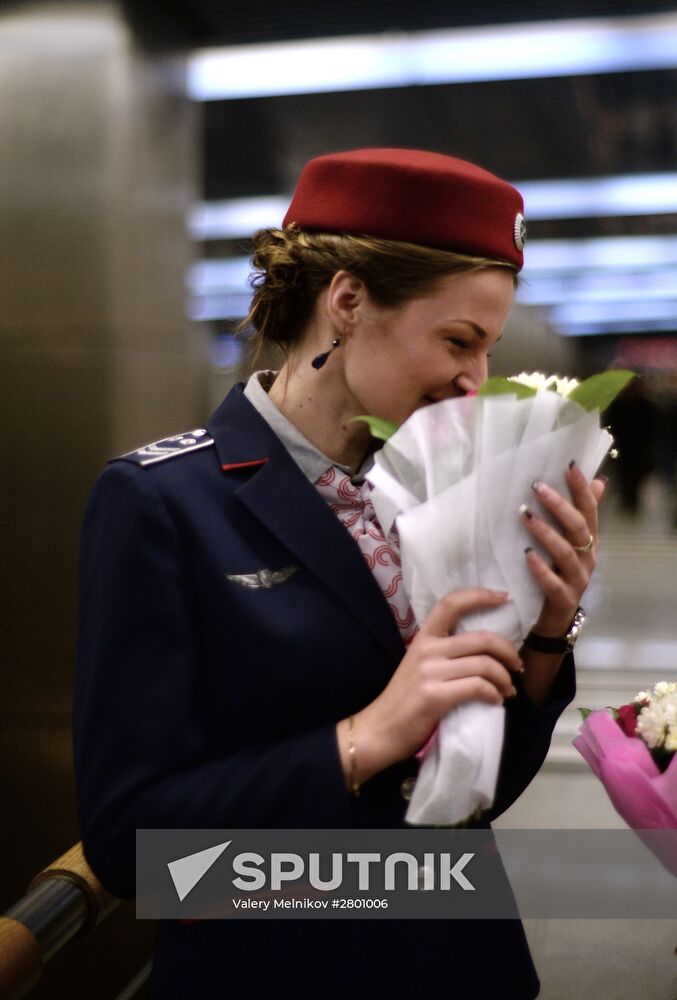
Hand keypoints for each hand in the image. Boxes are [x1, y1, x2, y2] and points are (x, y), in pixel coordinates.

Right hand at [337, 587, 523, 786]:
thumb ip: (443, 653)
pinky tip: (495, 701)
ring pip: (485, 664)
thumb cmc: (404, 700)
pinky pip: (478, 687)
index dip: (479, 596)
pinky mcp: (434, 696)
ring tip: (508, 689)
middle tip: (517, 665)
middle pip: (481, 638)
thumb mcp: (419, 666)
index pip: (450, 603)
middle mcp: (427, 649)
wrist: (380, 729)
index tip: (502, 596)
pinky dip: (494, 694)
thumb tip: (482, 650)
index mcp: (423, 638)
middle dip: (508, 650)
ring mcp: (430, 672)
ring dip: (505, 678)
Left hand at [520, 463, 607, 636]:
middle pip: (579, 527)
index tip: (570, 465)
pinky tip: (527, 554)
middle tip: (536, 487)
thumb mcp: (569, 542)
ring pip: (565, 552)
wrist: (553, 618)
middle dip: (559, 505)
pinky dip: (540, 568)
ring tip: (525, 516)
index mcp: (588, 541)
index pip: (589, 510)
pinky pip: (552, 583)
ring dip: (545, 532)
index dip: (581, 488)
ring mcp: (578, 579)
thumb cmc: (557, 573)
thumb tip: (598, 480)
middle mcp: (587, 558)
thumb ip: (579, 514)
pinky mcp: (564, 599)